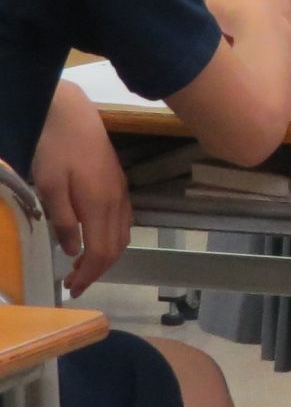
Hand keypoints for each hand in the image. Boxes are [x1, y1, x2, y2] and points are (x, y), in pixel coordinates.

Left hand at [32, 85, 130, 295]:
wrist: (72, 116)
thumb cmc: (56, 151)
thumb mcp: (50, 188)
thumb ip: (63, 221)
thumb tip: (73, 250)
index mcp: (100, 205)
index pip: (101, 251)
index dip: (89, 274)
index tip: (72, 289)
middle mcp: (117, 202)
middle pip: (116, 247)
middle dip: (98, 270)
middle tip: (75, 283)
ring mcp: (121, 192)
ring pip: (123, 235)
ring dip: (107, 256)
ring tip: (83, 266)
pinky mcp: (119, 184)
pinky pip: (124, 221)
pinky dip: (112, 239)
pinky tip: (95, 239)